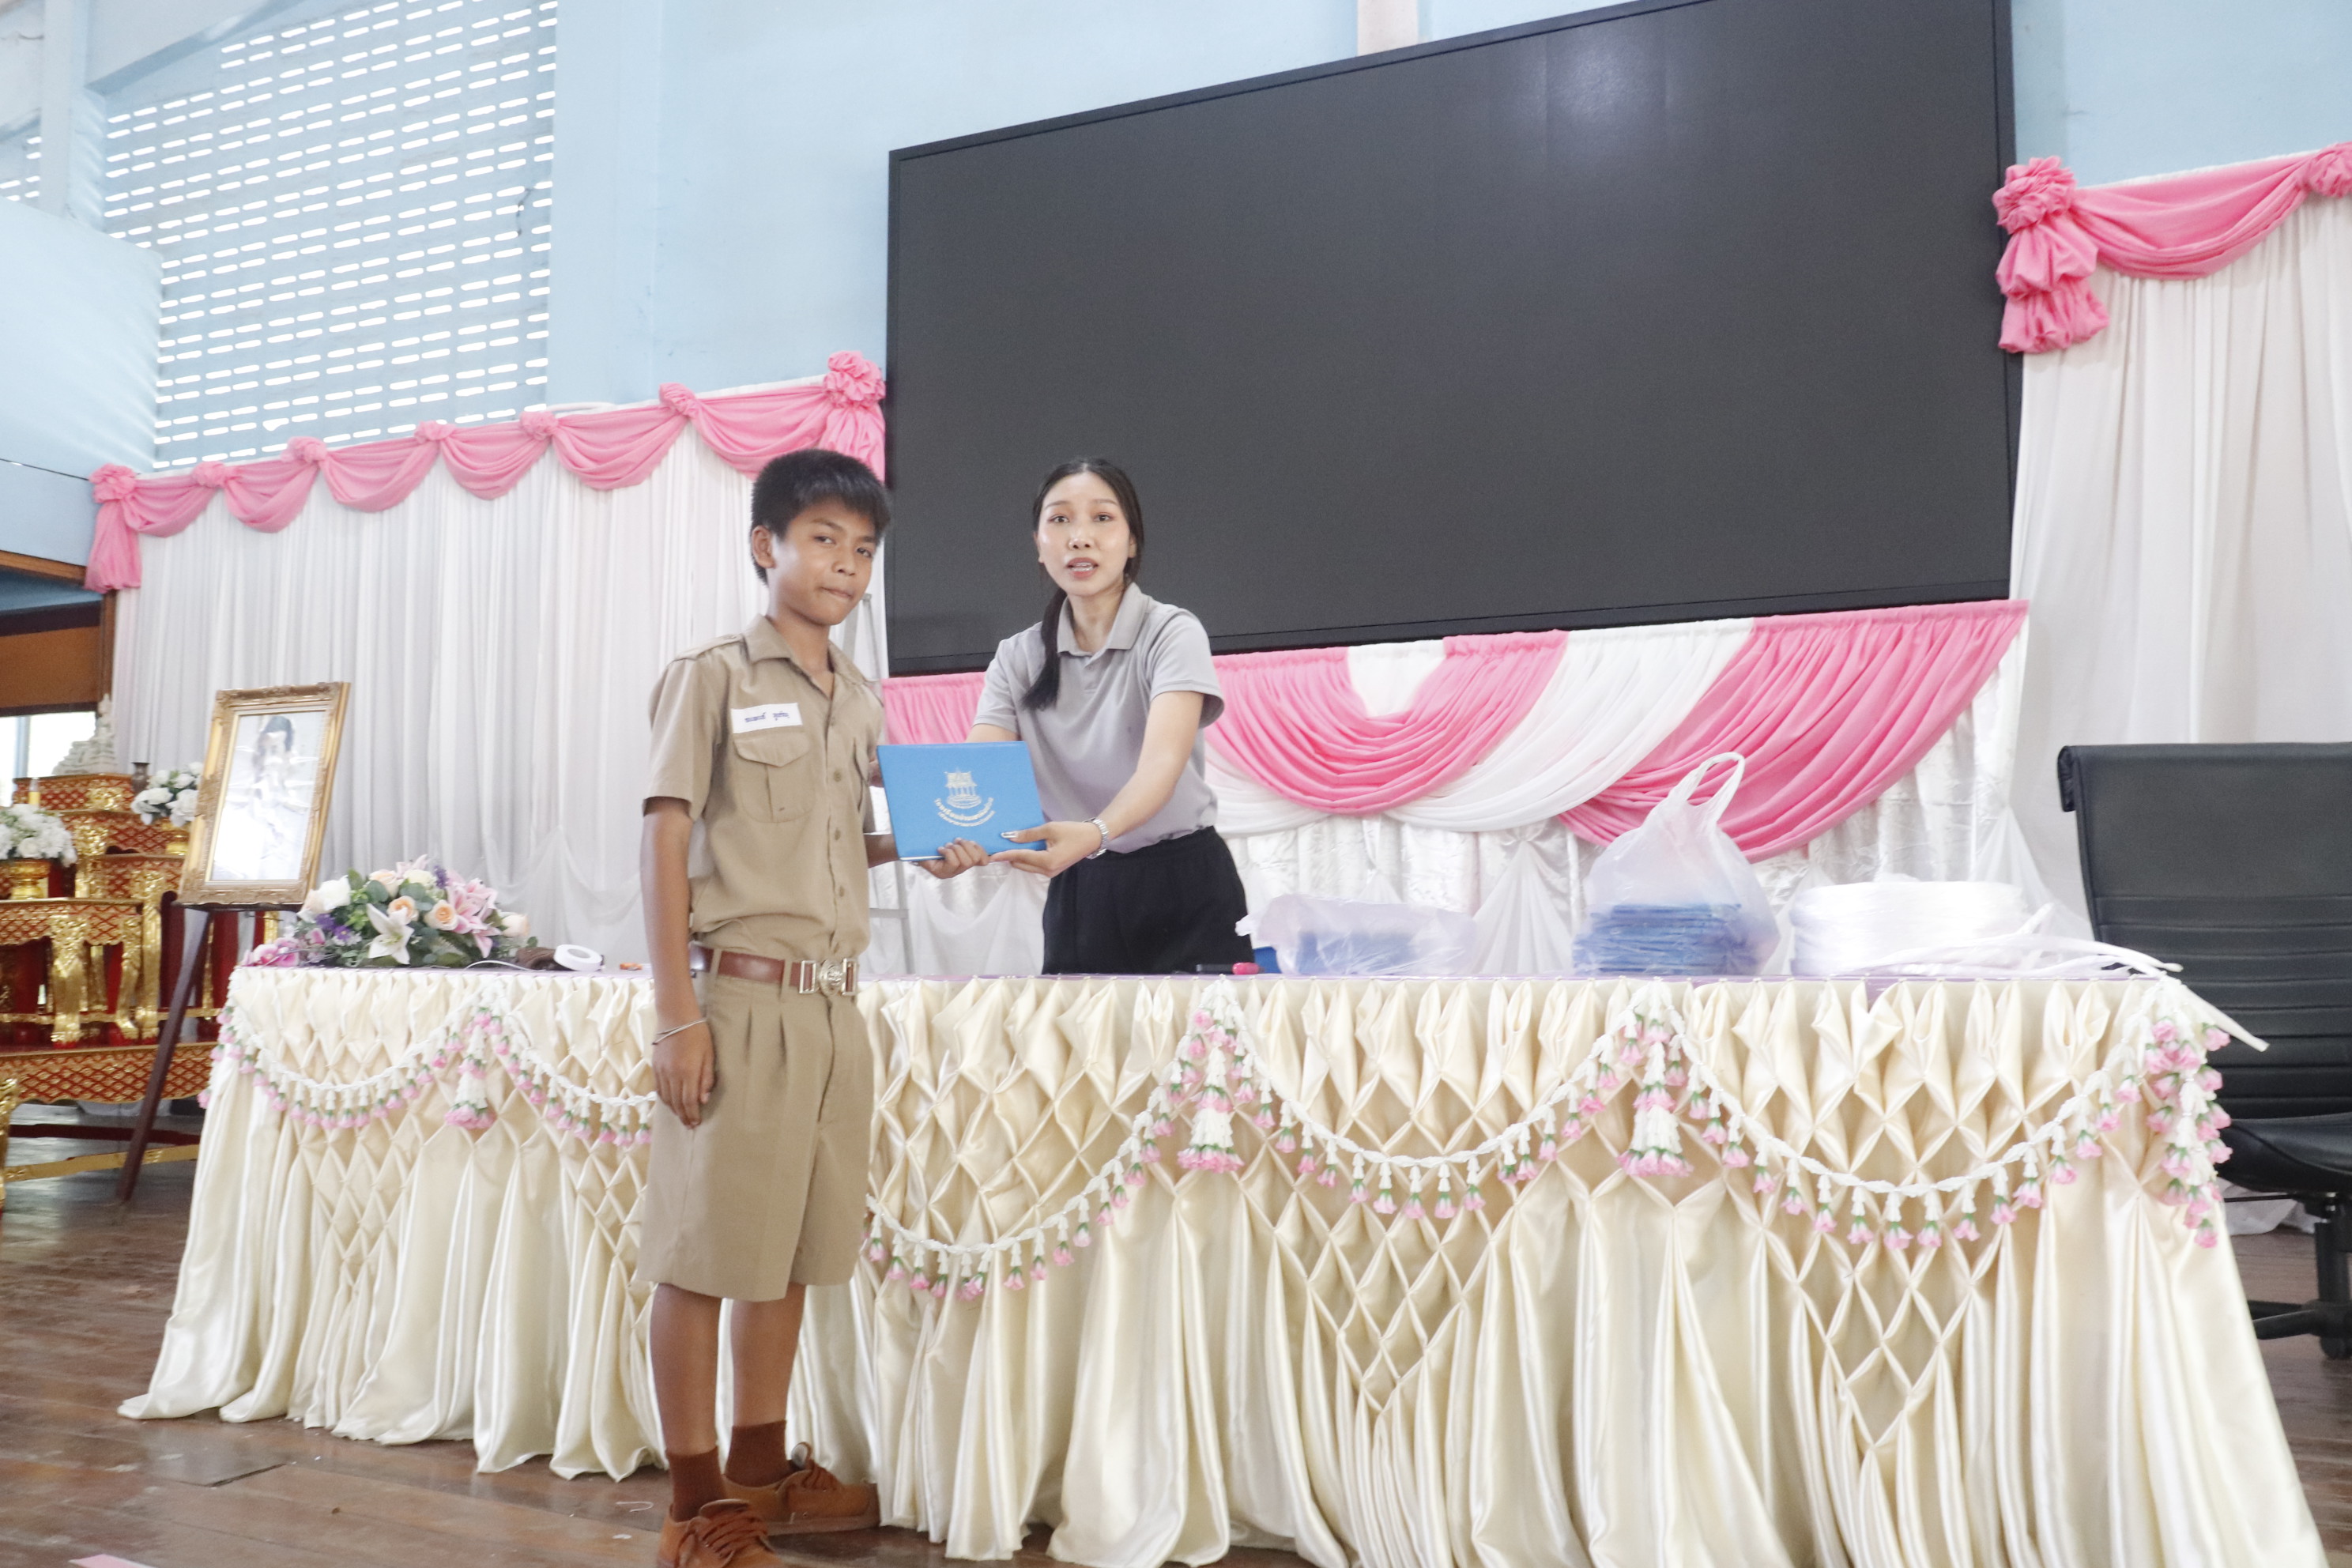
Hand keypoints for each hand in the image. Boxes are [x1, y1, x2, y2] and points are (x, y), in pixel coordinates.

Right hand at [652, 1021, 713, 1127]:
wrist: (676, 1018)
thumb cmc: (698, 1034)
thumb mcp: (709, 1054)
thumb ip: (706, 1078)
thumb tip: (703, 1100)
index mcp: (687, 1071)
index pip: (689, 1101)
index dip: (692, 1114)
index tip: (696, 1123)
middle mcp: (672, 1074)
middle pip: (677, 1102)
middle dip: (683, 1116)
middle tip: (689, 1125)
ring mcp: (661, 1071)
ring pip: (666, 1098)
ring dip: (674, 1110)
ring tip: (681, 1117)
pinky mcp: (655, 1067)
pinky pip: (658, 1089)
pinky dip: (665, 1100)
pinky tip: (670, 1104)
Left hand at [916, 838, 988, 878]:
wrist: (914, 847)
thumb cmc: (933, 841)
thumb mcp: (951, 838)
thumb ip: (963, 838)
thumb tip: (975, 834)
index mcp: (966, 860)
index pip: (984, 861)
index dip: (986, 853)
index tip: (977, 842)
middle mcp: (960, 869)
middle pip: (974, 860)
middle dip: (966, 846)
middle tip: (957, 840)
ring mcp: (951, 873)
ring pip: (965, 862)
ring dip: (957, 849)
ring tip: (948, 845)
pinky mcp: (942, 873)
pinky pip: (953, 862)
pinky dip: (948, 852)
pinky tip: (940, 849)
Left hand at [990, 819, 1105, 876]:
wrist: (1092, 838)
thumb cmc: (1073, 831)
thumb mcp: (1050, 829)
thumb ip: (1029, 834)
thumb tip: (1009, 837)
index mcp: (1047, 861)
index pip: (1020, 857)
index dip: (1005, 854)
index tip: (991, 855)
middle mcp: (1047, 871)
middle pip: (1021, 864)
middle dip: (1009, 857)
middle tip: (996, 847)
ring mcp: (1050, 872)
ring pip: (1026, 866)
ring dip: (1017, 858)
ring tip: (1006, 847)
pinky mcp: (1052, 870)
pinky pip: (1034, 865)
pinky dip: (1026, 858)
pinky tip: (1020, 848)